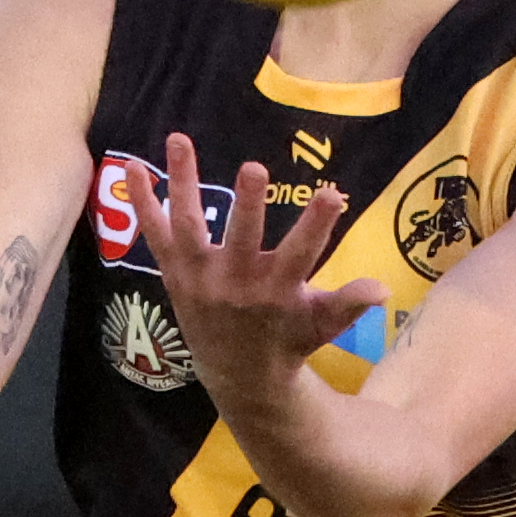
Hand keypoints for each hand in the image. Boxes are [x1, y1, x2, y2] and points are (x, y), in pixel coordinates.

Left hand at [154, 125, 359, 425]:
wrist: (239, 377)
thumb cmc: (289, 340)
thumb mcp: (323, 324)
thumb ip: (348, 303)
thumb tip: (383, 290)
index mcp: (277, 291)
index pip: (301, 253)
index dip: (318, 224)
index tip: (333, 193)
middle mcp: (236, 284)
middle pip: (241, 239)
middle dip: (247, 205)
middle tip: (254, 168)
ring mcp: (200, 278)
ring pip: (188, 226)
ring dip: (183, 182)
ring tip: (179, 139)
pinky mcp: (175, 275)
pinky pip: (155, 234)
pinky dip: (142, 202)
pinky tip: (132, 166)